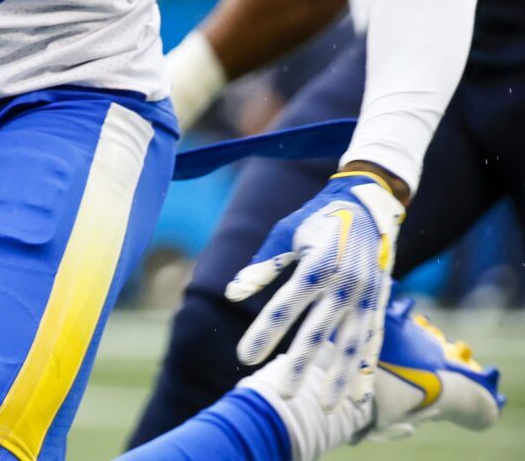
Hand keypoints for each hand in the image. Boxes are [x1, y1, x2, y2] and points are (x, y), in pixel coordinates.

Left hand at [227, 171, 404, 408]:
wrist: (367, 204)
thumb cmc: (316, 218)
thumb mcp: (285, 233)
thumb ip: (262, 266)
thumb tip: (232, 294)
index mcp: (317, 264)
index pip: (284, 306)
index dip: (264, 333)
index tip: (243, 357)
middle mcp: (345, 284)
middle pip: (318, 331)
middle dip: (300, 364)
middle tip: (282, 394)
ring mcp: (366, 295)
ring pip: (351, 343)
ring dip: (339, 376)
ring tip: (328, 408)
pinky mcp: (379, 302)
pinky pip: (372, 340)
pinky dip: (366, 368)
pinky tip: (359, 395)